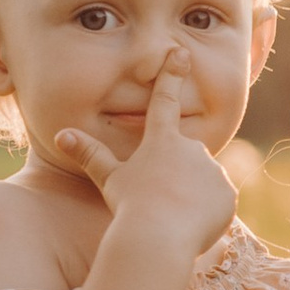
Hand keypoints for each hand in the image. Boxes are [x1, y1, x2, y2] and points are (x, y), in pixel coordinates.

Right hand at [56, 52, 236, 267]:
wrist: (159, 237)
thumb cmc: (129, 206)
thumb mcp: (108, 179)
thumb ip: (89, 154)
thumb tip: (61, 134)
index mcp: (161, 139)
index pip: (164, 100)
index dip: (172, 75)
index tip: (180, 52)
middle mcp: (192, 148)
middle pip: (184, 159)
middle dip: (175, 177)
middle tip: (158, 201)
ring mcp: (213, 170)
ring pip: (202, 182)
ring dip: (190, 195)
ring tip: (172, 216)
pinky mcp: (228, 194)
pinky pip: (218, 202)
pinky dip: (207, 213)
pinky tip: (191, 224)